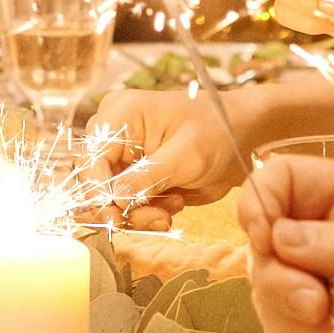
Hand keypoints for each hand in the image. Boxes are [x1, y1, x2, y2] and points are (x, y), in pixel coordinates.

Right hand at [89, 62, 333, 203]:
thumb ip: (147, 177)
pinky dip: (147, 212)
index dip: (97, 190)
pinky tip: (172, 205)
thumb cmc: (218, 133)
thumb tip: (112, 198)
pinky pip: (127, 203)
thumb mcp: (186, 156)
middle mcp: (114, 134)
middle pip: (94, 180)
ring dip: (137, 213)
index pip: (90, 157)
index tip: (114, 216)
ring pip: (109, 198)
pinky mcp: (135, 175)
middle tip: (155, 218)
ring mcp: (124, 155)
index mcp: (120, 115)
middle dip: (120, 206)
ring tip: (168, 212)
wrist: (242, 136)